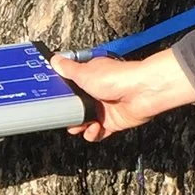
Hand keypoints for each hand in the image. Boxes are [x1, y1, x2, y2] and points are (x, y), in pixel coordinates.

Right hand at [49, 50, 194, 141]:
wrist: (141, 92)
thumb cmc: (117, 78)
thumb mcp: (84, 72)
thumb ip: (68, 69)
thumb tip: (55, 59)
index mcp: (89, 78)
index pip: (70, 87)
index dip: (61, 95)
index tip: (53, 100)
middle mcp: (96, 93)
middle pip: (75, 108)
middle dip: (68, 115)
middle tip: (66, 116)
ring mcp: (104, 109)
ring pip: (84, 122)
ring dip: (79, 126)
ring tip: (79, 125)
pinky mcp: (111, 123)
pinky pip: (97, 134)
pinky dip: (92, 134)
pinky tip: (94, 128)